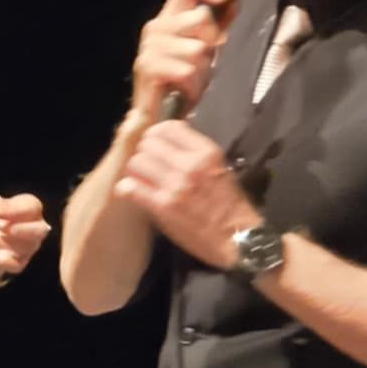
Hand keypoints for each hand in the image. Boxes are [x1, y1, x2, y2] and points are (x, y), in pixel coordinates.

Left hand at [0, 194, 50, 279]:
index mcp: (32, 209)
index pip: (32, 206)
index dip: (12, 208)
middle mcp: (37, 228)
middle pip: (40, 230)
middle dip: (19, 229)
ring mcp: (32, 246)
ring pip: (27, 248)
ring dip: (4, 241)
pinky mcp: (22, 262)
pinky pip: (17, 264)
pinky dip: (0, 259)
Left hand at [112, 120, 259, 267]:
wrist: (239, 240)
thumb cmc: (231, 206)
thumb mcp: (220, 168)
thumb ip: (195, 153)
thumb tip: (169, 141)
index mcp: (206, 152)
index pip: (168, 127)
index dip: (157, 135)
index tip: (157, 145)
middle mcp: (190, 165)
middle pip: (148, 143)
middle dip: (145, 153)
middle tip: (148, 165)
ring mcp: (175, 186)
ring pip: (136, 162)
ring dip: (136, 171)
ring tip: (142, 180)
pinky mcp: (163, 207)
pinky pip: (131, 188)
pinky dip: (127, 189)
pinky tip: (133, 193)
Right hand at [130, 0, 231, 119]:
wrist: (156, 116)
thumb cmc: (181, 80)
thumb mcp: (205, 49)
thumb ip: (218, 24)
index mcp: (169, 18)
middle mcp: (156, 27)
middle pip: (201, 17)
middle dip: (211, 42)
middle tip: (202, 63)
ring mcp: (150, 47)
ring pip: (197, 49)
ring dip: (201, 70)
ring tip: (192, 81)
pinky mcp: (147, 68)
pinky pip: (186, 70)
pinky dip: (191, 85)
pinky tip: (183, 91)